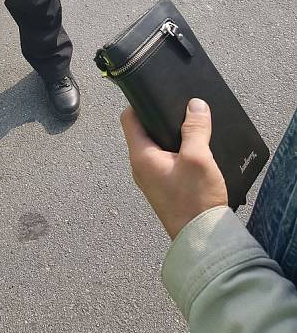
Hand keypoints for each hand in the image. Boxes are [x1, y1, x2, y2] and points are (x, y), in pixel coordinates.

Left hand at [121, 99, 227, 239]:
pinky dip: (177, 150)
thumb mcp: (198, 158)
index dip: (140, 102)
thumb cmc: (195, 201)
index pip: (128, 119)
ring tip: (191, 125)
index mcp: (141, 156)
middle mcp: (142, 167)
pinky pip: (166, 159)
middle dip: (160, 117)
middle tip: (180, 106)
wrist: (203, 240)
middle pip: (144, 130)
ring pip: (157, 145)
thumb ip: (195, 129)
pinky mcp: (165, 187)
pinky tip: (195, 148)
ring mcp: (152, 178)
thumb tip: (195, 105)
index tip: (157, 92)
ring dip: (171, 134)